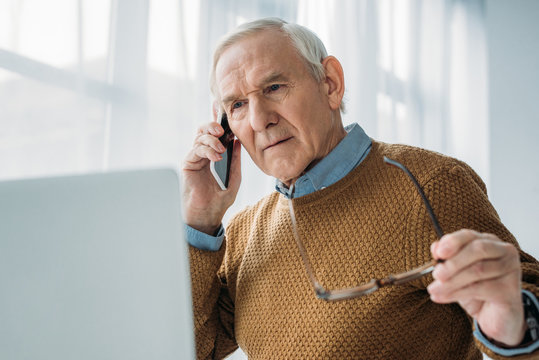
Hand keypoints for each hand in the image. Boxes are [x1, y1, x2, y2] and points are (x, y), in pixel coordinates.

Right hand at [182, 109, 240, 234]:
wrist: (206, 217)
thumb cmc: (218, 202)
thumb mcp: (234, 179)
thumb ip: (235, 161)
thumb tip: (238, 143)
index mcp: (212, 157)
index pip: (214, 135)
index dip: (217, 123)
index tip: (225, 113)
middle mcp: (202, 156)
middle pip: (203, 131)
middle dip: (212, 126)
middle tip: (222, 130)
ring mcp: (193, 159)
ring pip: (199, 138)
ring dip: (212, 140)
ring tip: (221, 151)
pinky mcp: (187, 165)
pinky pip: (196, 150)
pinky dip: (207, 150)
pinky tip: (216, 157)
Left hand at [427, 229, 525, 346]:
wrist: (493, 316)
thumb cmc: (474, 289)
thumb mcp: (456, 272)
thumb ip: (447, 258)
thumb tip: (435, 247)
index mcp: (489, 242)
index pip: (470, 235)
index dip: (452, 242)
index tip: (437, 253)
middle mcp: (504, 252)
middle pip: (478, 249)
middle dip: (453, 262)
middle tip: (436, 274)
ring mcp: (511, 270)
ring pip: (478, 270)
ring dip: (451, 281)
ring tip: (433, 290)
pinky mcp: (510, 290)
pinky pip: (480, 289)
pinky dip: (456, 293)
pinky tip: (442, 297)